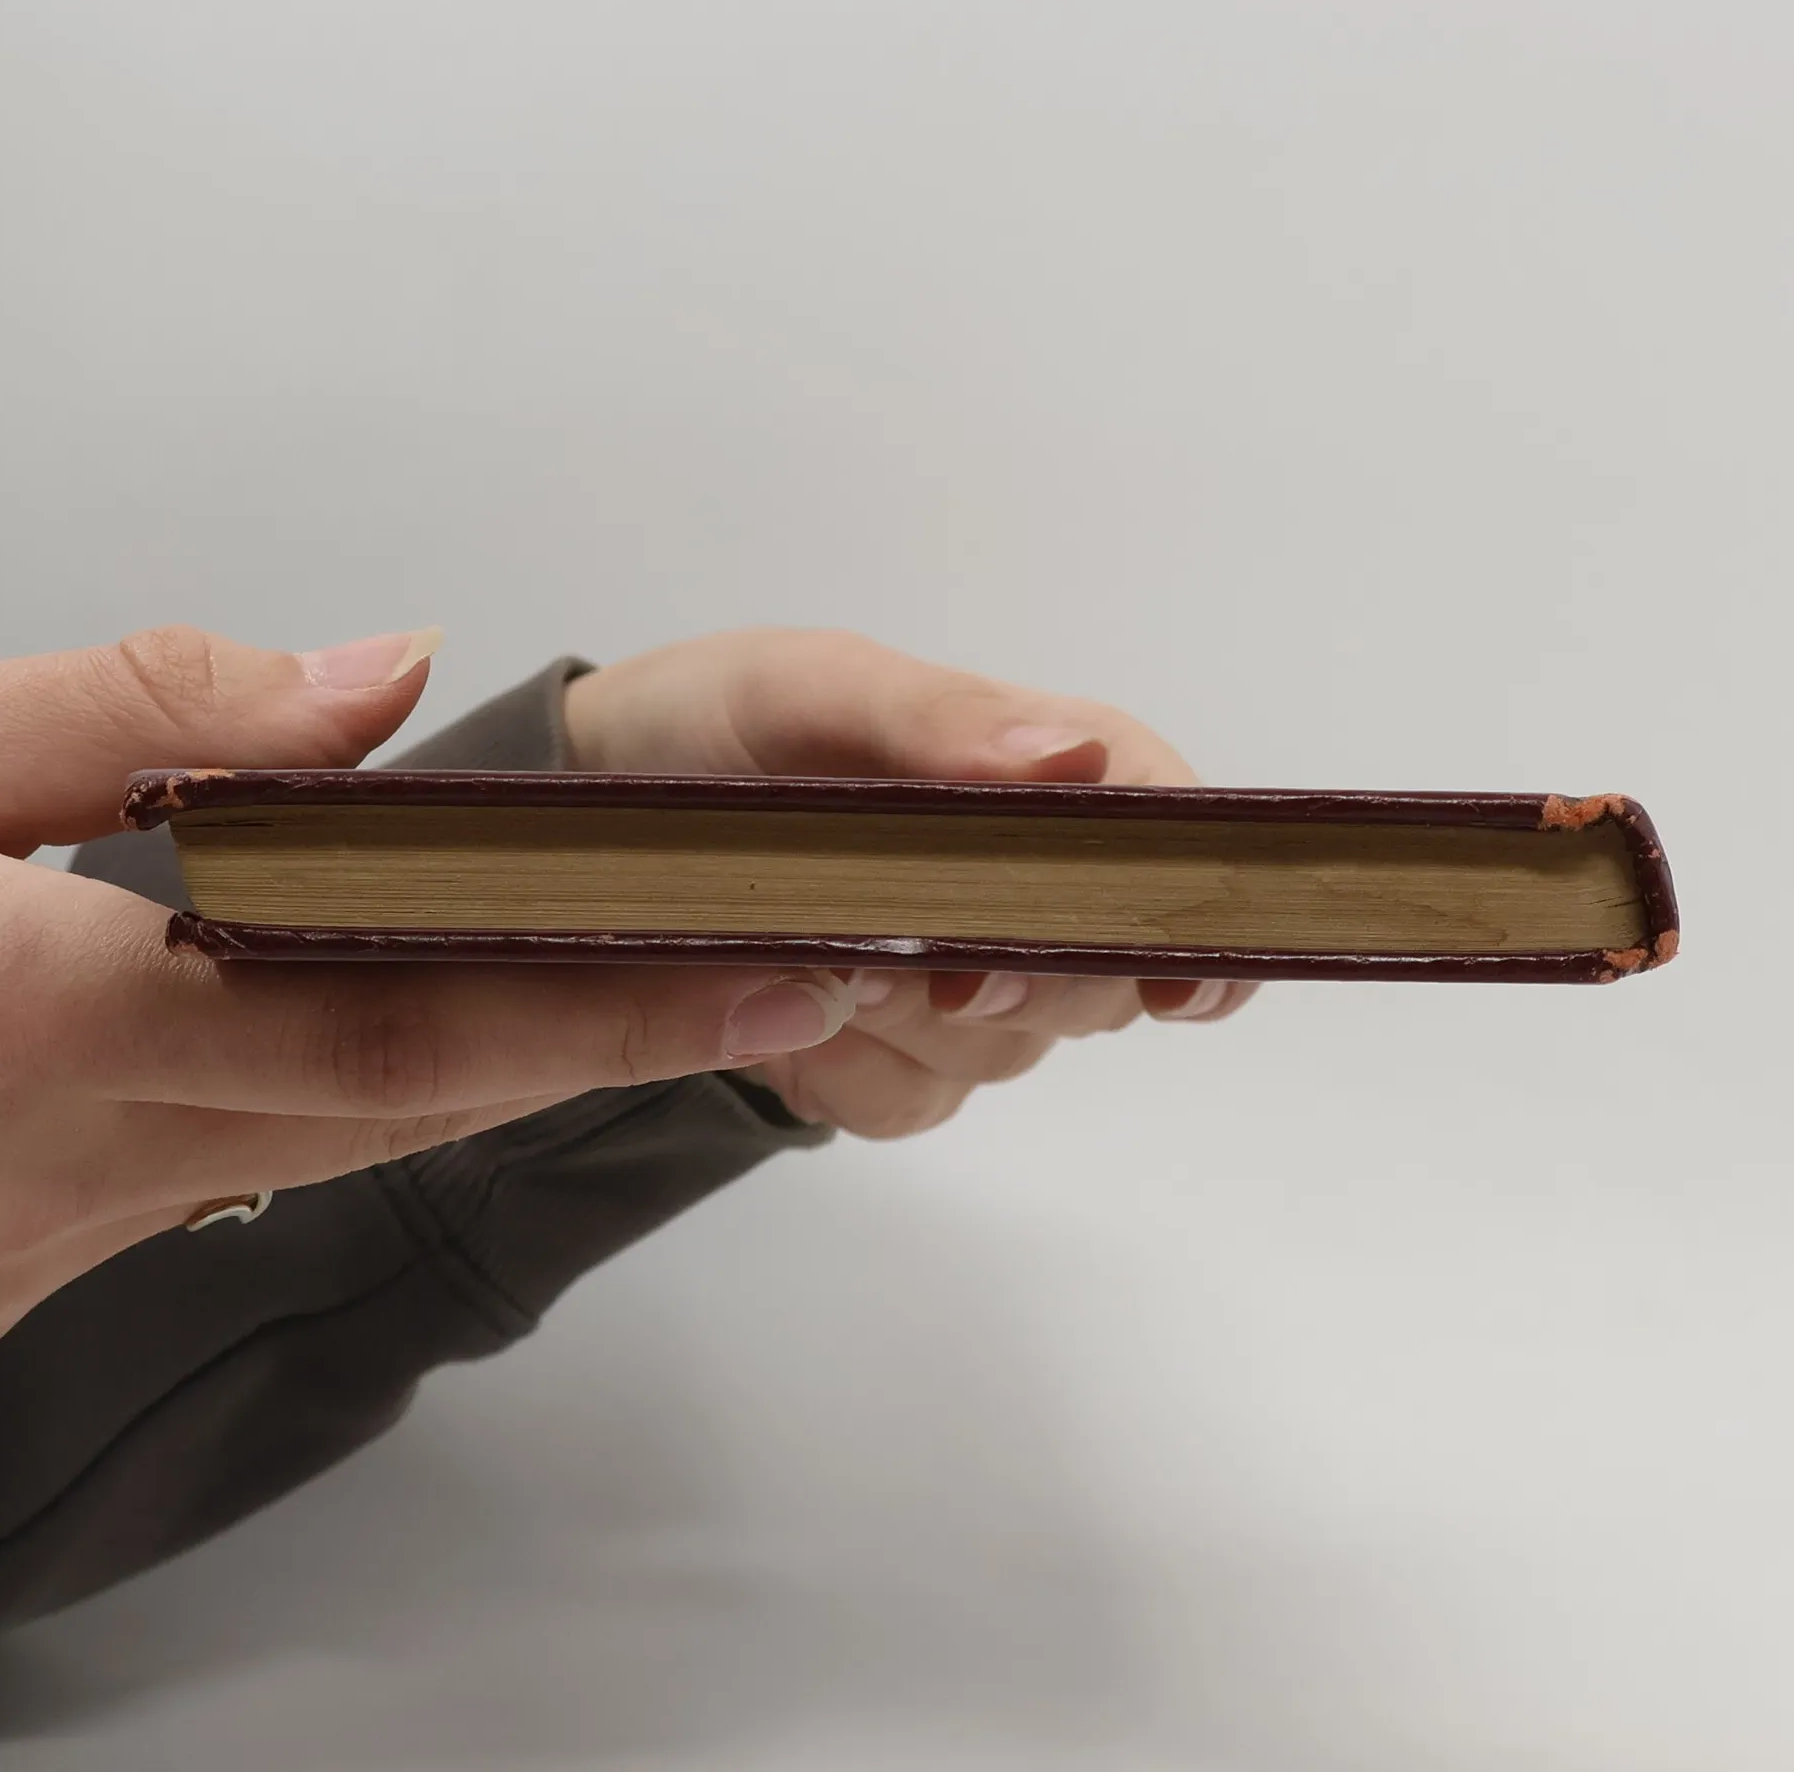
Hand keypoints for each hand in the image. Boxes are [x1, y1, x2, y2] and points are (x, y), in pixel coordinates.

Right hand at [0, 626, 852, 1352]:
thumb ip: (117, 711)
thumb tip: (371, 681)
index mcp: (17, 1015)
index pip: (388, 1016)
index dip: (601, 997)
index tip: (769, 965)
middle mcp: (53, 1161)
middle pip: (411, 1098)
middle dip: (617, 1039)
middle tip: (794, 968)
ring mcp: (34, 1241)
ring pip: (346, 1143)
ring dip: (514, 1066)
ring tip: (667, 973)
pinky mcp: (8, 1261)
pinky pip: (244, 1171)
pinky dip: (369, 1097)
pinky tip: (441, 1026)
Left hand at [565, 628, 1256, 1138]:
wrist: (600, 823)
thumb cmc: (718, 728)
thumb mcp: (807, 687)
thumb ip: (934, 723)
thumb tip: (1072, 762)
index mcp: (1036, 775)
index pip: (1165, 832)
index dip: (1192, 908)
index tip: (1176, 976)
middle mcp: (1023, 886)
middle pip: (1105, 969)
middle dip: (1021, 977)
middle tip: (929, 964)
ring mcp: (967, 984)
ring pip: (1010, 1052)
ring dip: (913, 1023)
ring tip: (821, 958)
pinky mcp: (897, 1061)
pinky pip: (913, 1104)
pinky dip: (847, 1072)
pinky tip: (794, 1016)